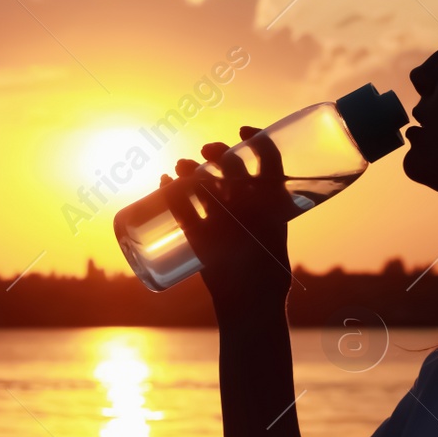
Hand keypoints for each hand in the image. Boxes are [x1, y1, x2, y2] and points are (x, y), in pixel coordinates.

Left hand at [160, 125, 297, 305]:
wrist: (252, 305)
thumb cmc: (266, 270)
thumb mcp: (275, 233)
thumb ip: (264, 210)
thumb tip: (246, 188)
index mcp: (275, 205)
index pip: (269, 158)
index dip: (256, 139)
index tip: (242, 131)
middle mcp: (250, 210)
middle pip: (230, 166)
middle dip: (216, 152)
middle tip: (206, 150)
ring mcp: (225, 224)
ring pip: (203, 184)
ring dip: (188, 169)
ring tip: (179, 166)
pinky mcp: (201, 241)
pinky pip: (180, 209)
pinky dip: (168, 191)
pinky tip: (162, 182)